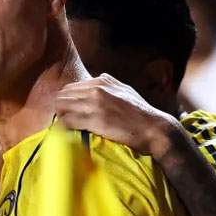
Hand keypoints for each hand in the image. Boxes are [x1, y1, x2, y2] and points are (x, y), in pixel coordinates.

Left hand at [55, 73, 178, 157]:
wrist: (154, 128)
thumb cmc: (141, 113)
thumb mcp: (125, 90)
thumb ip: (110, 85)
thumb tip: (98, 81)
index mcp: (102, 81)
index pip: (70, 87)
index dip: (67, 101)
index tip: (69, 113)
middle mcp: (96, 88)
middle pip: (62, 95)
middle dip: (61, 109)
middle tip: (65, 122)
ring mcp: (95, 103)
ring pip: (61, 107)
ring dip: (60, 118)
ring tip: (66, 129)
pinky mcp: (94, 119)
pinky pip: (66, 121)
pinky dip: (63, 128)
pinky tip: (67, 135)